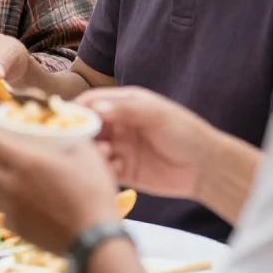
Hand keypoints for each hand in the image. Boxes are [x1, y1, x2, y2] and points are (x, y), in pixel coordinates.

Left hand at [0, 126, 117, 255]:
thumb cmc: (92, 194)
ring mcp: (12, 209)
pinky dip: (10, 203)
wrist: (94, 240)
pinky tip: (26, 202)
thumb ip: (71, 140)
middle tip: (7, 155)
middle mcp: (11, 184)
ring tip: (16, 179)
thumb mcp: (87, 155)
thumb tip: (67, 135)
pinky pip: (4, 211)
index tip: (3, 131)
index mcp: (25, 161)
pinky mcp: (17, 229)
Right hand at [78, 87, 216, 201]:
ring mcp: (119, 147)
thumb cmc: (185, 132)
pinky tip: (117, 169)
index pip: (92, 102)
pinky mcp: (124, 170)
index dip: (78, 109)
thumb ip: (126, 110)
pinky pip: (104, 169)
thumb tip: (95, 107)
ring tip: (106, 156)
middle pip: (88, 125)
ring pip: (93, 148)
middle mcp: (117, 124)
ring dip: (92, 152)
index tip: (65, 119)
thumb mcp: (156, 115)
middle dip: (81, 133)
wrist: (207, 168)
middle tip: (80, 142)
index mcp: (124, 104)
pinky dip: (103, 169)